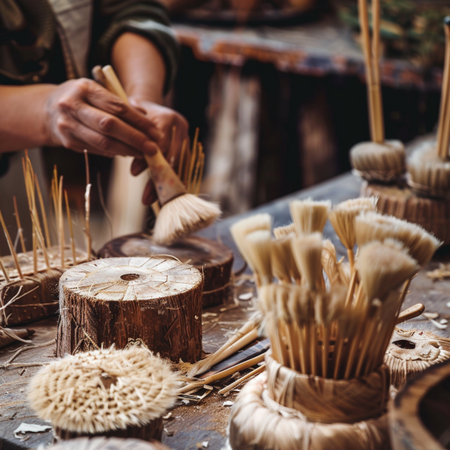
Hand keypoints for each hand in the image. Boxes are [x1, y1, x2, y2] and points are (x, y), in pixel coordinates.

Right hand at [45, 78, 161, 157]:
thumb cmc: (83, 99)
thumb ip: (120, 103)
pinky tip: (128, 153)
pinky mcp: (68, 142)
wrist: (49, 111)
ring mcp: (68, 126)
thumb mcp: (98, 92)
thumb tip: (147, 119)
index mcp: (83, 88)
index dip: (138, 121)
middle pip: (109, 126)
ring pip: (103, 143)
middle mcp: (72, 106)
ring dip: (127, 150)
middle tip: (153, 147)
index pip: (117, 106)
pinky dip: (116, 152)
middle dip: (135, 138)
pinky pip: (98, 150)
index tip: (155, 131)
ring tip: (144, 153)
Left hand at [128, 99, 189, 204]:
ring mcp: (186, 138)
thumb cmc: (134, 113)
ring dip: (166, 185)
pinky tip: (165, 196)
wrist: (147, 106)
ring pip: (178, 166)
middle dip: (158, 179)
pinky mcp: (188, 147)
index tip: (133, 172)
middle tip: (145, 198)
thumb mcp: (130, 120)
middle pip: (172, 158)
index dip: (148, 160)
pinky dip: (173, 183)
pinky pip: (182, 168)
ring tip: (151, 199)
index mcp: (167, 118)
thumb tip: (134, 170)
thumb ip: (134, 139)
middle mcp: (181, 128)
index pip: (160, 143)